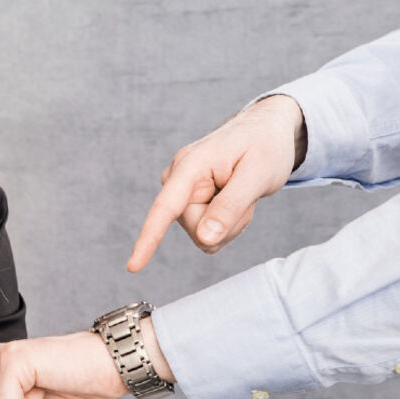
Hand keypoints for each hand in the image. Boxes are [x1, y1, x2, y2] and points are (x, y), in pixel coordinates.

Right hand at [127, 95, 304, 271]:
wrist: (266, 131)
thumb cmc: (265, 146)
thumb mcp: (258, 175)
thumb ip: (230, 207)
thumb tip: (204, 239)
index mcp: (189, 166)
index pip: (164, 208)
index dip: (148, 239)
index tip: (133, 267)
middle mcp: (177, 179)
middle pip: (195, 229)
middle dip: (226, 225)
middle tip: (248, 199)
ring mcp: (182, 191)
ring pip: (201, 234)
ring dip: (229, 224)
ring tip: (242, 194)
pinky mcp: (189, 201)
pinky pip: (205, 231)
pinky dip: (226, 224)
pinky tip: (234, 200)